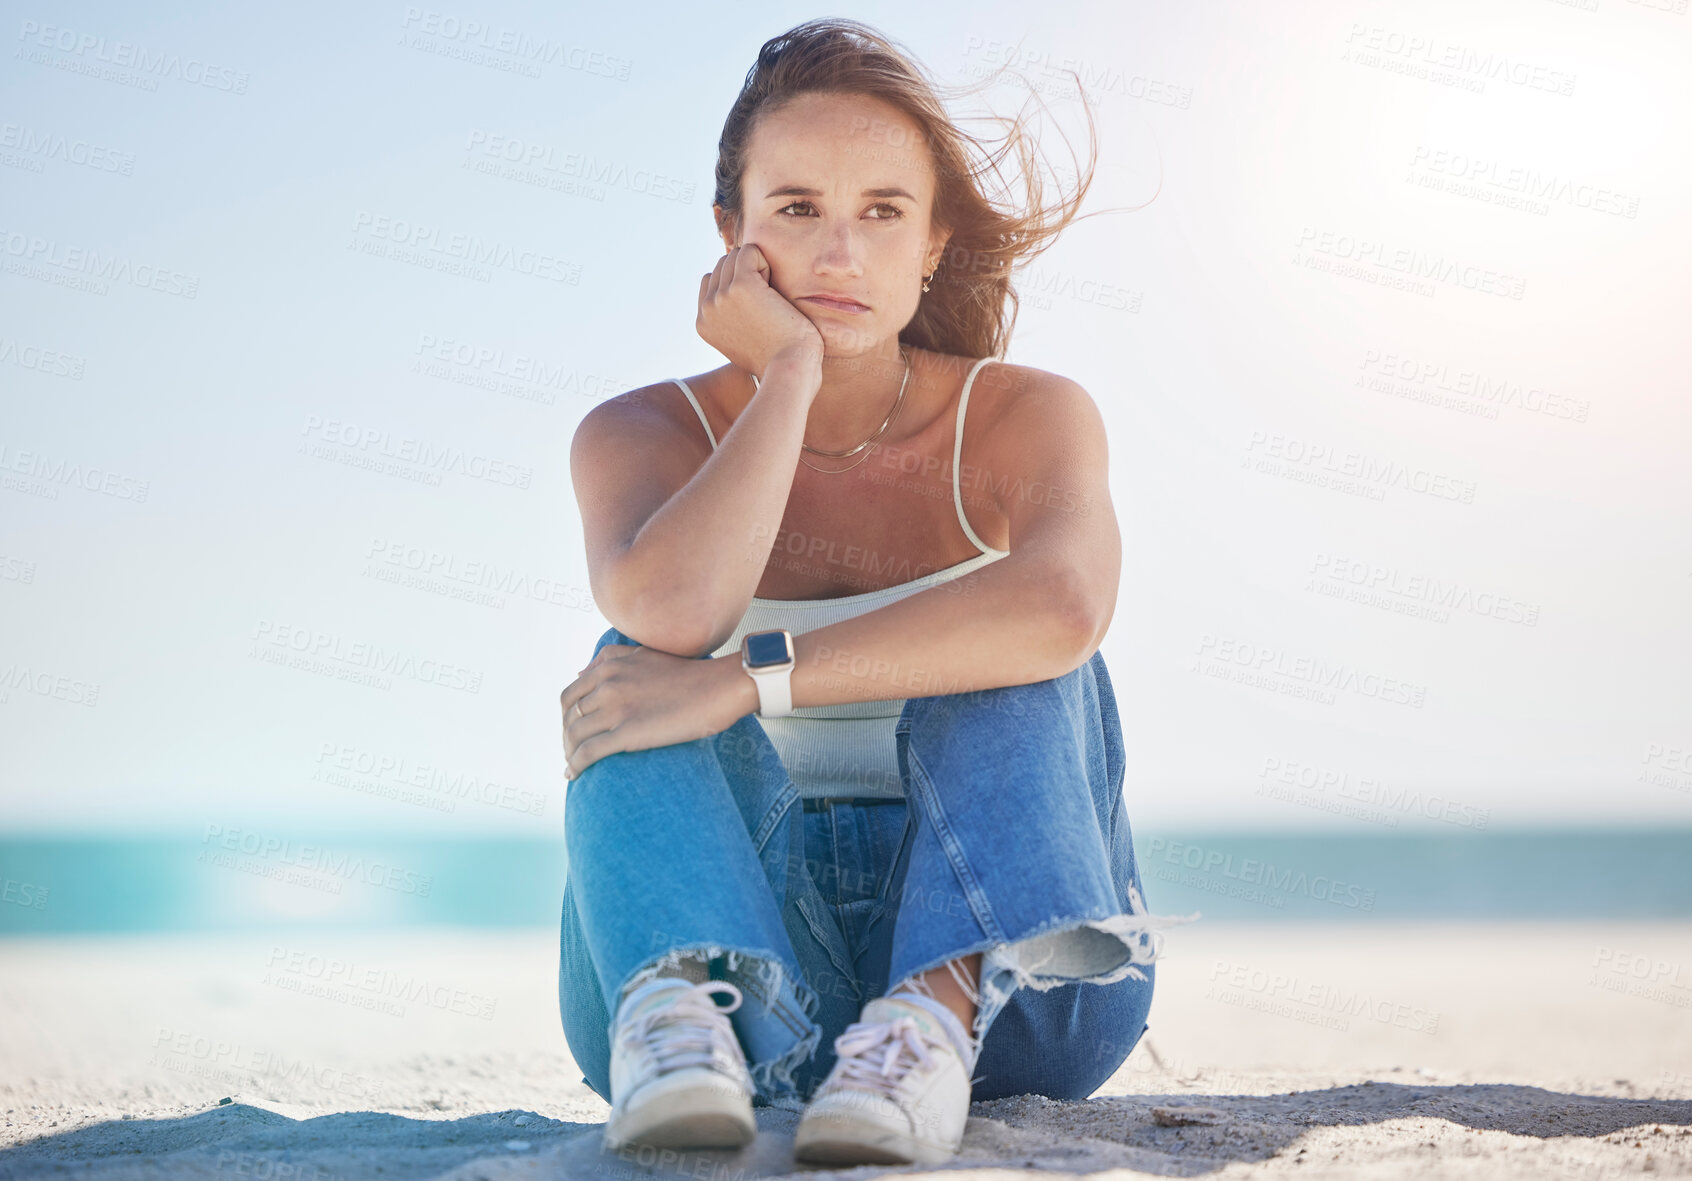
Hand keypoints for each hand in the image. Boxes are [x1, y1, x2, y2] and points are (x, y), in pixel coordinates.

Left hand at [560, 642, 753, 780]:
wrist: (719, 688)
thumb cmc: (689, 674)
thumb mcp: (644, 654)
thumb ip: (611, 658)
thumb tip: (582, 672)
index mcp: (609, 667)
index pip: (570, 696)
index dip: (566, 718)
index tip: (574, 732)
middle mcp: (607, 685)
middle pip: (569, 718)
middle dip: (566, 738)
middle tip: (574, 753)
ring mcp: (616, 709)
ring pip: (574, 736)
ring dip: (569, 754)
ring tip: (574, 767)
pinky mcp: (628, 733)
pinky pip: (588, 753)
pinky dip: (575, 766)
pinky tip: (573, 776)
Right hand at [696, 243, 823, 379]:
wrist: (789, 369)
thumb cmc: (778, 358)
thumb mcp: (744, 341)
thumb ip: (732, 318)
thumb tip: (735, 294)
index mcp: (703, 323)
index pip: (711, 280)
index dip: (736, 283)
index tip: (755, 308)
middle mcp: (707, 309)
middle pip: (723, 265)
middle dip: (748, 274)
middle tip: (767, 305)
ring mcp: (720, 296)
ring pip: (735, 255)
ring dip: (758, 269)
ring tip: (770, 299)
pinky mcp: (740, 286)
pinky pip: (750, 251)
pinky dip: (766, 263)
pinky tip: (774, 290)